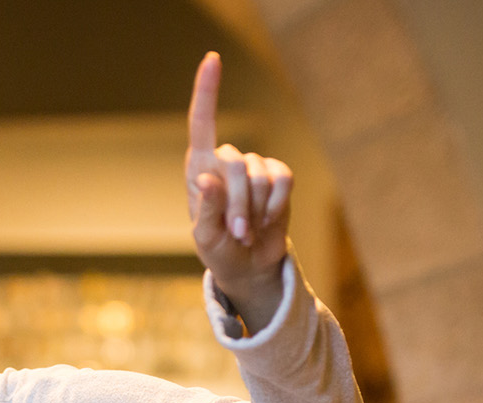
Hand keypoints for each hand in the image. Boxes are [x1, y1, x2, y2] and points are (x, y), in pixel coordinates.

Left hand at [186, 51, 291, 327]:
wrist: (249, 264)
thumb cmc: (219, 250)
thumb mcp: (206, 238)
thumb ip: (206, 210)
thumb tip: (208, 179)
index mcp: (199, 168)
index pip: (201, 122)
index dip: (208, 90)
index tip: (214, 58)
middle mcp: (226, 160)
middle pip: (236, 163)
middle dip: (237, 205)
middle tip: (237, 233)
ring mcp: (254, 167)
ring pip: (261, 177)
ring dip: (256, 211)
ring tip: (248, 231)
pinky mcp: (278, 177)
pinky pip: (283, 181)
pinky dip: (276, 206)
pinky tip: (267, 220)